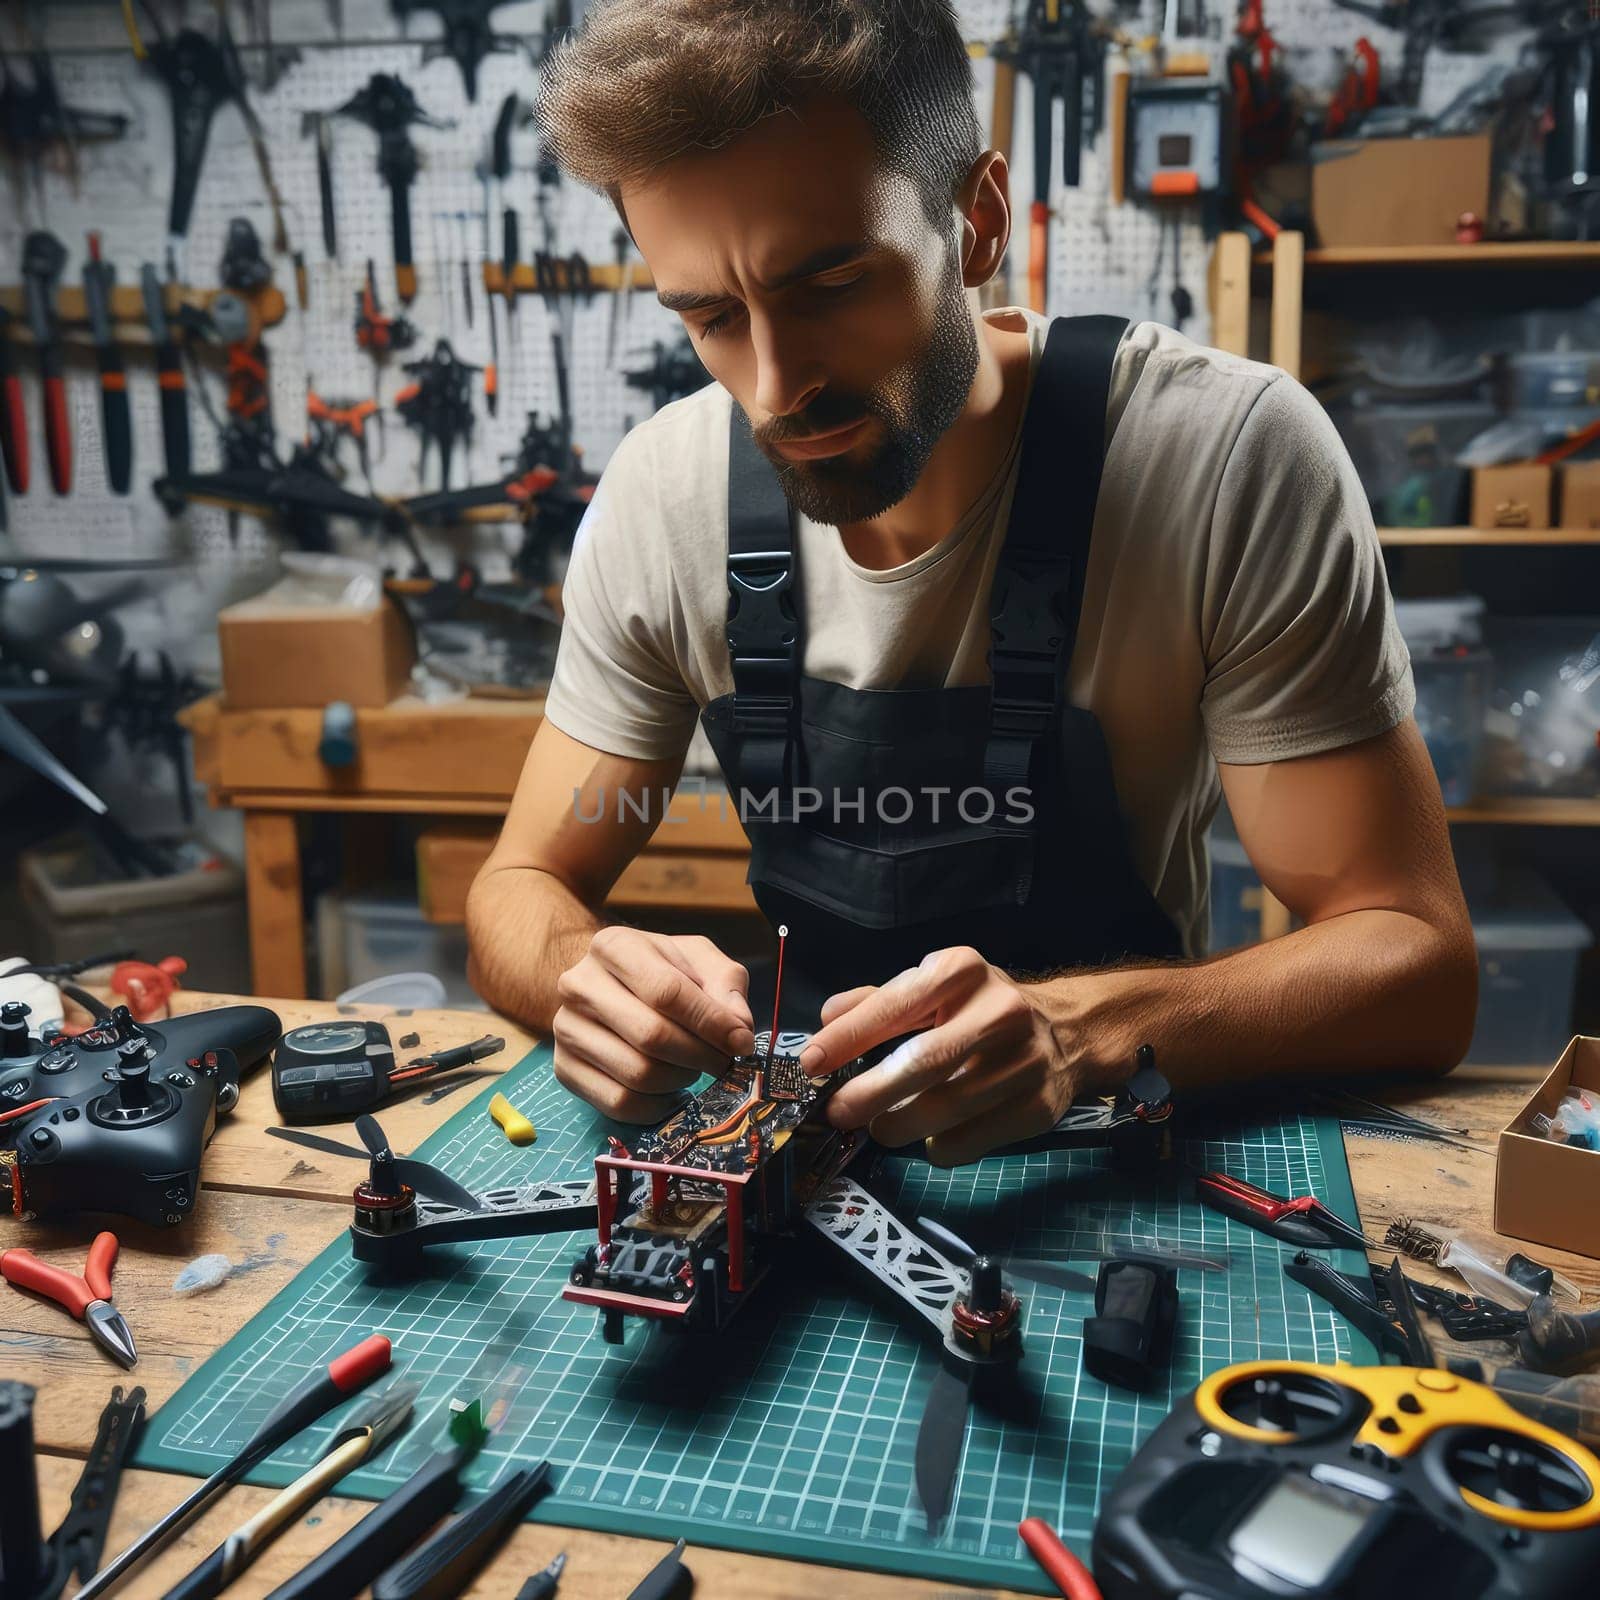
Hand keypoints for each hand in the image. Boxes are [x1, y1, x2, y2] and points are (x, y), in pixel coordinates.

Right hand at [553, 928, 755, 1121]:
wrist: (609, 984)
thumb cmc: (660, 969)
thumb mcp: (699, 960)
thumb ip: (726, 985)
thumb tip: (738, 1031)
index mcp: (613, 946)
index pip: (667, 991)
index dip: (710, 1022)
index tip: (740, 1042)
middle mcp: (579, 985)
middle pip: (651, 1036)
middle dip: (700, 1055)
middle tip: (723, 1062)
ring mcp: (565, 1029)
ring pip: (638, 1074)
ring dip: (680, 1080)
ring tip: (692, 1067)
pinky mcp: (564, 1068)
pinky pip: (619, 1103)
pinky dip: (657, 1106)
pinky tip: (670, 1090)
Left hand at [799, 946, 1082, 1164]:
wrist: (1066, 1033)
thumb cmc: (979, 1009)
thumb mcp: (933, 988)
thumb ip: (876, 1002)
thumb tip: (826, 1020)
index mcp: (962, 972)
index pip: (896, 1005)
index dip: (848, 1037)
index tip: (810, 1062)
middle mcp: (999, 1011)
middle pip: (924, 1063)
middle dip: (870, 1093)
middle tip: (836, 1111)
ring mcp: (1024, 1062)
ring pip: (945, 1109)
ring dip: (898, 1126)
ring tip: (880, 1126)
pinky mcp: (1038, 1107)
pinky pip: (968, 1141)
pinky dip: (937, 1146)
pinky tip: (933, 1134)